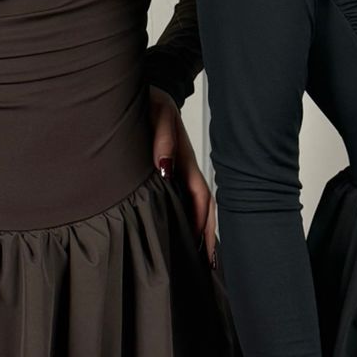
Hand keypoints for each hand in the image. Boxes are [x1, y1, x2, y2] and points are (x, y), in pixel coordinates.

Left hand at [149, 87, 215, 261]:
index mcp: (186, 161)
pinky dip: (183, 218)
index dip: (202, 225)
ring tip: (198, 262)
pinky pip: (179, 199)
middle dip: (206, 237)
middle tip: (208, 269)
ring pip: (192, 207)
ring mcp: (178, 171)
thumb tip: (165, 167)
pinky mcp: (168, 170)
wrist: (148, 87)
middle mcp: (185, 169)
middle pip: (202, 210)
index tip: (201, 249)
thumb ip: (162, 139)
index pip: (201, 199)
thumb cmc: (151, 100)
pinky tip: (177, 234)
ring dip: (196, 231)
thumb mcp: (157, 113)